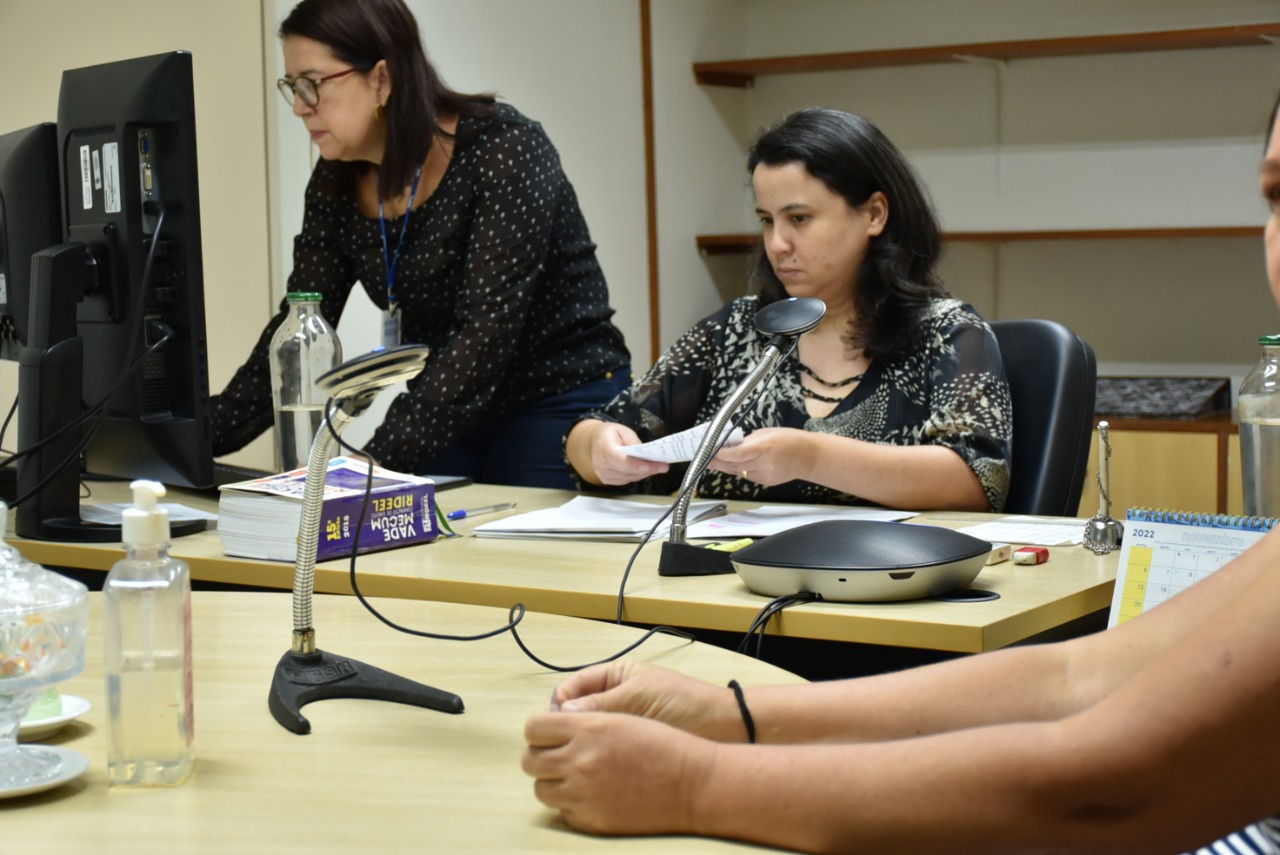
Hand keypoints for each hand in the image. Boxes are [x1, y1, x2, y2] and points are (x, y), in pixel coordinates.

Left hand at [523, 711, 714, 834]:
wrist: (692, 784)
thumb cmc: (663, 745)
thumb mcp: (622, 716)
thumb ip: (584, 719)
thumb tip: (553, 723)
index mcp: (588, 729)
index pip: (533, 727)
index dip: (538, 728)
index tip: (546, 732)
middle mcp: (580, 761)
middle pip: (529, 760)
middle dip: (539, 755)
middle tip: (555, 754)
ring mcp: (584, 795)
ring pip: (541, 789)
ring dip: (552, 781)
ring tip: (573, 776)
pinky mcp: (592, 821)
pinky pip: (562, 812)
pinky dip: (571, 803)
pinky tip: (592, 794)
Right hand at [551, 660, 743, 740]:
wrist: (723, 728)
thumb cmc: (685, 704)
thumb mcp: (638, 698)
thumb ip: (600, 704)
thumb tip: (561, 712)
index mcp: (616, 676)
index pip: (574, 687)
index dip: (560, 703)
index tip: (553, 722)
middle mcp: (616, 697)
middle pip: (577, 711)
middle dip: (566, 725)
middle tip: (560, 744)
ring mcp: (623, 723)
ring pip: (589, 733)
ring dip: (580, 743)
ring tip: (574, 757)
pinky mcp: (631, 746)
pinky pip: (605, 749)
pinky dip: (596, 756)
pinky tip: (591, 768)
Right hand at [569, 420, 669, 486]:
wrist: (595, 442)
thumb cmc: (609, 434)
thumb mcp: (622, 430)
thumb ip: (633, 441)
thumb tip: (645, 453)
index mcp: (603, 447)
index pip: (618, 459)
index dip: (633, 464)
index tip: (647, 466)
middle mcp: (601, 463)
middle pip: (627, 471)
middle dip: (647, 469)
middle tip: (663, 465)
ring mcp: (604, 474)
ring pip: (629, 477)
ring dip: (645, 473)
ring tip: (659, 467)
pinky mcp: (608, 480)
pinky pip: (627, 480)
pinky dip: (638, 475)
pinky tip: (647, 470)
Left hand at [707, 427, 812, 486]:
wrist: (809, 457)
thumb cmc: (788, 439)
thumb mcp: (766, 433)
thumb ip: (747, 441)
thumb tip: (729, 446)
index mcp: (764, 448)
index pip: (737, 454)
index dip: (720, 454)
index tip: (709, 450)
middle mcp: (763, 464)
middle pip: (733, 466)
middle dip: (717, 462)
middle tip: (704, 458)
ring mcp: (764, 476)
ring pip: (738, 472)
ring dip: (726, 466)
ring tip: (715, 460)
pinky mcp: (765, 482)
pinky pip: (746, 476)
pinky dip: (739, 469)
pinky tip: (735, 464)